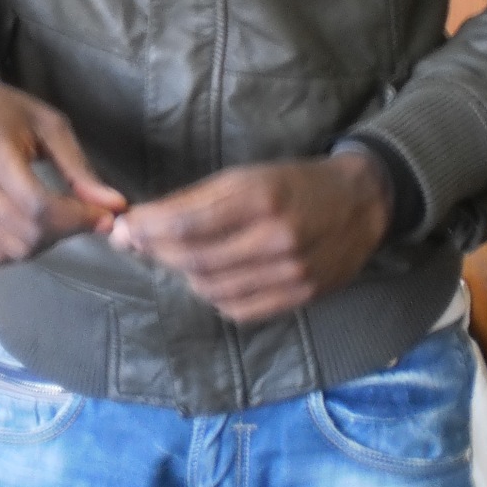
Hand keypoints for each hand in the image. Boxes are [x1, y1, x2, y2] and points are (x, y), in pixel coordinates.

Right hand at [0, 62, 125, 262]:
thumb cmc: (4, 110)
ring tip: (58, 222)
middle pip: (25, 233)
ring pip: (10, 250)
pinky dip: (18, 251)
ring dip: (45, 244)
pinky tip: (30, 230)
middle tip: (83, 218)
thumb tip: (114, 206)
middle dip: (66, 232)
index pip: (38, 206)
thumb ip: (79, 168)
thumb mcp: (49, 126)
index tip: (104, 217)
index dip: (77, 219)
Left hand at [110, 153, 392, 323]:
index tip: (124, 228)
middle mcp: (277, 238)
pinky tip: (212, 277)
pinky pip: (239, 310)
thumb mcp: (247, 176)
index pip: (187, 225)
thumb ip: (194, 200)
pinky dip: (215, 296)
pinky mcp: (302, 297)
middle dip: (157, 253)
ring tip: (178, 256)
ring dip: (185, 274)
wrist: (363, 202)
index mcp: (261, 197)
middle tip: (137, 243)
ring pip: (213, 289)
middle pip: (195, 261)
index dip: (147, 231)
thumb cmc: (295, 183)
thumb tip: (137, 223)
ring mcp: (292, 273)